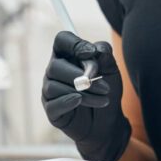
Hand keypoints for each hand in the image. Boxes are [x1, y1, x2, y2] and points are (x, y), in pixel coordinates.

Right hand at [42, 31, 131, 160]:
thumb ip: (104, 54)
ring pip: (55, 86)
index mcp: (67, 55)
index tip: (91, 54)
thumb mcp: (111, 69)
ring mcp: (49, 90)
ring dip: (83, 93)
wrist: (108, 121)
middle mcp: (54, 70)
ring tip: (102, 99)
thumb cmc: (106, 90)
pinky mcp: (51, 109)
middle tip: (104, 87)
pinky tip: (81, 102)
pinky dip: (69, 102)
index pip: (62, 40)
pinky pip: (53, 103)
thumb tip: (94, 51)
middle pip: (56, 65)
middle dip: (82, 76)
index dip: (74, 44)